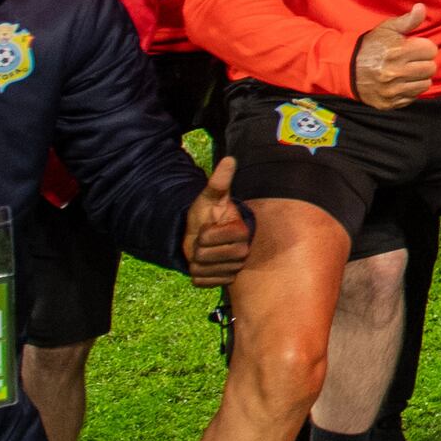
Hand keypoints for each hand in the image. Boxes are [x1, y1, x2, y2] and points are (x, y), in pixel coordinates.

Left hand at [180, 157, 249, 286]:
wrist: (201, 236)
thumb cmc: (206, 215)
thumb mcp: (209, 198)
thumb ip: (219, 181)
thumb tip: (229, 159)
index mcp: (242, 231)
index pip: (216, 237)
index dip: (205, 233)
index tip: (205, 228)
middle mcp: (243, 251)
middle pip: (210, 256)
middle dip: (199, 248)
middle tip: (203, 241)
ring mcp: (234, 268)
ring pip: (206, 270)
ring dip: (197, 262)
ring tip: (203, 252)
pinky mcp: (224, 282)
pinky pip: (202, 282)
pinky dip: (197, 274)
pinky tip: (202, 265)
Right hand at [352, 5, 437, 107]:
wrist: (345, 68)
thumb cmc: (370, 46)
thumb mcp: (387, 29)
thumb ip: (407, 20)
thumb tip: (421, 7)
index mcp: (396, 52)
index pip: (431, 51)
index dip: (425, 47)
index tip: (416, 47)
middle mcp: (394, 72)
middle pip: (430, 68)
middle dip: (424, 62)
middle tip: (413, 60)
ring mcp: (391, 90)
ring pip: (424, 84)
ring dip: (419, 77)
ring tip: (408, 71)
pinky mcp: (388, 103)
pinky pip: (412, 97)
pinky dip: (409, 90)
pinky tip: (400, 82)